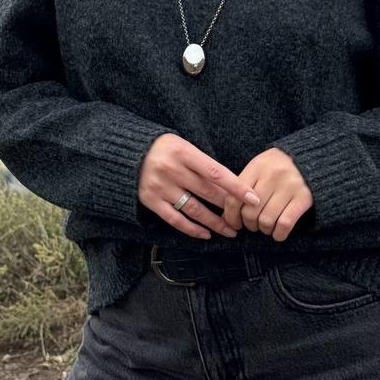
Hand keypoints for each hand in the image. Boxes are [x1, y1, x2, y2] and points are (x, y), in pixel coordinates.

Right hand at [138, 133, 261, 239]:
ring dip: (215, 222)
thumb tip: (229, 183)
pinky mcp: (151, 201)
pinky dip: (192, 229)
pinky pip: (175, 219)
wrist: (126, 152)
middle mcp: (172, 170)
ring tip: (230, 231)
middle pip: (207, 192)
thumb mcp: (183, 145)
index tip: (253, 198)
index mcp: (183, 152)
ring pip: (194, 209)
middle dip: (229, 207)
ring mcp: (160, 187)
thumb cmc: (163, 148)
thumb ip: (202, 162)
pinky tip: (207, 234)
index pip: (216, 172)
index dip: (236, 187)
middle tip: (246, 218)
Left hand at [222, 148, 313, 241]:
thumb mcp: (259, 168)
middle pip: (250, 212)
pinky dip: (278, 234)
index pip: (234, 197)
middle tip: (253, 224)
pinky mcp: (304, 197)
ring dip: (263, 230)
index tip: (235, 224)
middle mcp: (273, 174)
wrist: (311, 159)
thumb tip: (226, 216)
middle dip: (249, 224)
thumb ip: (244, 186)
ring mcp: (290, 186)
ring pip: (266, 220)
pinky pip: (285, 224)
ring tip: (266, 226)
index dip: (231, 216)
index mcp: (258, 166)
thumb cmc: (278, 167)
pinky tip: (278, 233)